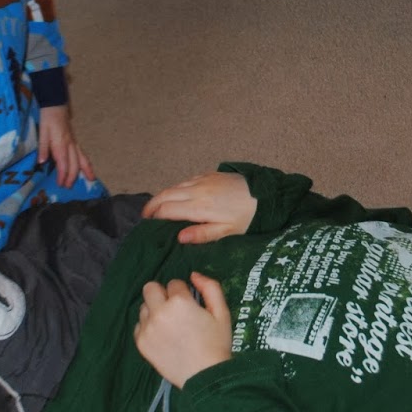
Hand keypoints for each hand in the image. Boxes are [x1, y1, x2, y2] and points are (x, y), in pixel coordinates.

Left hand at [38, 105, 95, 187]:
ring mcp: (74, 143)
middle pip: (74, 164)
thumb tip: (41, 162)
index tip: (60, 184)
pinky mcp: (75, 141)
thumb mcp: (42, 132)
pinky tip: (89, 168)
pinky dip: (87, 162)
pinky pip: (83, 154)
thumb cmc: (48, 119)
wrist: (56, 106)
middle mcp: (70, 145)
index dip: (63, 175)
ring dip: (85, 170)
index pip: (63, 163)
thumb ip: (42, 148)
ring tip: (90, 180)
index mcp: (60, 144)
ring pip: (82, 158)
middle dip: (72, 176)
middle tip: (67, 187)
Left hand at [133, 273, 232, 388]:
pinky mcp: (141, 343)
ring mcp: (147, 328)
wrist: (205, 377)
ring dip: (154, 310)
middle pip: (150, 288)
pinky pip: (139, 326)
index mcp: (179, 302)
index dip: (184, 292)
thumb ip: (210, 287)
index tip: (190, 305)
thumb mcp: (222, 312)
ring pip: (144, 307)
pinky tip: (162, 337)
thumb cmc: (217, 343)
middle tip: (174, 309)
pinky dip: (148, 327)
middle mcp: (159, 312)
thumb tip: (193, 275)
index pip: (174, 283)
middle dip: (162, 294)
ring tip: (169, 326)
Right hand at [142, 171, 257, 243]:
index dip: (154, 217)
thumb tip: (179, 237)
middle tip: (145, 216)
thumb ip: (202, 234)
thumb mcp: (227, 232)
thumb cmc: (248, 217)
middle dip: (152, 205)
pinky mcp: (210, 174)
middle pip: (165, 195)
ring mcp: (202, 180)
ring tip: (157, 207)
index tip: (147, 224)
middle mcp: (197, 190)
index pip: (167, 210)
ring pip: (174, 186)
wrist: (266, 193)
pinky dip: (176, 188)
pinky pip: (186, 180)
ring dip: (163, 195)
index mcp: (199, 207)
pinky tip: (177, 195)